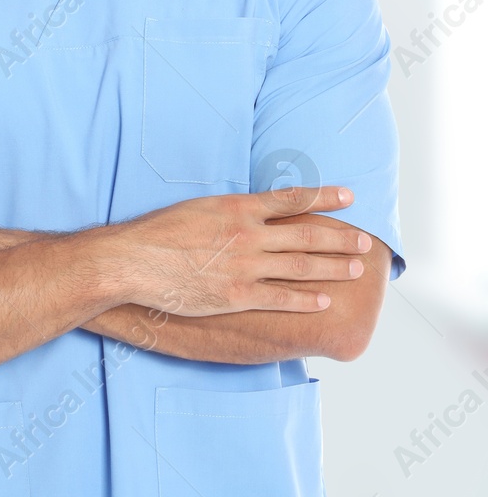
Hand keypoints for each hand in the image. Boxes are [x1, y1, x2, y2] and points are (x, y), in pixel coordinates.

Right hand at [112, 185, 371, 315]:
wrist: (133, 261)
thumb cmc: (157, 233)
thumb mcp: (196, 208)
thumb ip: (229, 212)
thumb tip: (252, 212)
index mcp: (236, 209)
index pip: (291, 199)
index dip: (324, 197)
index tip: (349, 196)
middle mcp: (247, 235)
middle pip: (306, 235)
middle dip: (340, 238)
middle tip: (365, 242)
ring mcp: (244, 267)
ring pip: (300, 266)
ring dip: (332, 267)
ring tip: (354, 269)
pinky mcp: (236, 296)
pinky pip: (280, 298)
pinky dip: (306, 299)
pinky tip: (323, 300)